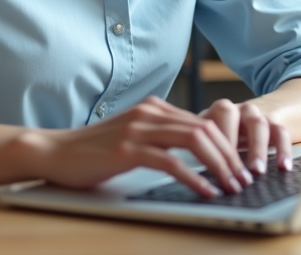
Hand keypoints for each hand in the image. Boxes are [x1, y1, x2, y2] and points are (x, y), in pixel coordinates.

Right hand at [21, 96, 255, 197]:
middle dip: (231, 155)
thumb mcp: (133, 136)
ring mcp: (138, 128)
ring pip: (194, 141)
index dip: (228, 144)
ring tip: (232, 186)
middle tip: (245, 178)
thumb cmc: (94, 150)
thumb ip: (161, 137)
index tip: (242, 165)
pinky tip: (206, 192)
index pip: (204, 121)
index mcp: (155, 107)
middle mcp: (150, 112)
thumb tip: (198, 152)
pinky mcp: (128, 149)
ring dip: (220, 165)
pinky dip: (194, 177)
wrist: (55, 151)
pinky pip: (171, 161)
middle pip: (206, 128)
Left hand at [199, 98, 292, 175]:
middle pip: (228, 114)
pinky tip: (284, 168)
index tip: (212, 172)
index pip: (207, 123)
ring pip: (257, 124)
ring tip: (258, 172)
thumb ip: (206, 153)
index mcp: (213, 114)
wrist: (250, 119)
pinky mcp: (274, 122)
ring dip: (257, 149)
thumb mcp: (212, 141)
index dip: (209, 147)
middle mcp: (233, 109)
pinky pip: (281, 132)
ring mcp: (254, 114)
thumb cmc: (225, 138)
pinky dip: (284, 150)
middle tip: (230, 168)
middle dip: (229, 142)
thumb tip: (199, 182)